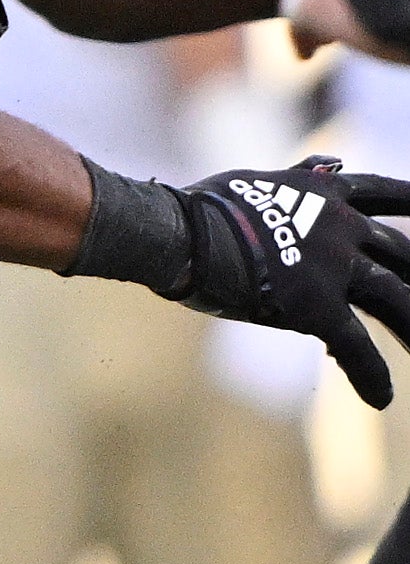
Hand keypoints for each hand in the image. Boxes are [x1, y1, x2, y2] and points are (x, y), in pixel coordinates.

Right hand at [166, 157, 409, 406]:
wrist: (178, 233)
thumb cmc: (200, 206)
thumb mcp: (258, 180)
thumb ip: (299, 178)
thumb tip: (325, 165)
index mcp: (325, 193)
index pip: (382, 191)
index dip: (409, 200)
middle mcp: (341, 226)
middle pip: (401, 252)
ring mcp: (333, 267)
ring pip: (395, 300)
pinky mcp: (316, 307)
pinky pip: (355, 348)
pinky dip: (371, 374)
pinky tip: (382, 398)